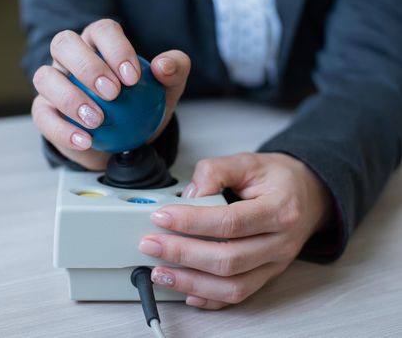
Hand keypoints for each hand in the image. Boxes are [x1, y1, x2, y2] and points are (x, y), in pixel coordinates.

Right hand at [31, 19, 190, 169]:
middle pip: (64, 44)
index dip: (115, 49)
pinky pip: (43, 117)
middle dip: (88, 66)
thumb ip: (173, 71)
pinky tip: (85, 141)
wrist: (123, 141)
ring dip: (69, 97)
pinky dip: (62, 130)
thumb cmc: (141, 107)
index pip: (102, 31)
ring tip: (97, 120)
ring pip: (45, 77)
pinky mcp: (44, 112)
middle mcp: (70, 57)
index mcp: (98, 43)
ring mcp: (53, 83)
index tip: (133, 78)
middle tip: (112, 93)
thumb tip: (163, 66)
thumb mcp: (166, 91)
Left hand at [139, 153, 333, 309]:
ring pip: (233, 286)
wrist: (308, 194)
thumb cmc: (278, 179)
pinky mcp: (266, 275)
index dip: (191, 222)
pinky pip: (239, 296)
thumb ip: (215, 171)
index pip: (231, 222)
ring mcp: (275, 264)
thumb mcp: (248, 161)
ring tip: (159, 273)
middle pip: (229, 259)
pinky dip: (210, 298)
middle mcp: (280, 242)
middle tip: (151, 245)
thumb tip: (188, 196)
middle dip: (183, 254)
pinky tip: (185, 290)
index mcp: (280, 209)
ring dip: (191, 282)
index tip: (162, 217)